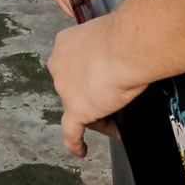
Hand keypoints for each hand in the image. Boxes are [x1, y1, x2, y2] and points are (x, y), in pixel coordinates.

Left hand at [48, 16, 145, 158]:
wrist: (126, 47)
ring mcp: (65, 89)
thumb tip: (120, 56)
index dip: (88, 73)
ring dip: (98, 114)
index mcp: (65, 44)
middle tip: (116, 96)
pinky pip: (71, 131)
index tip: (104, 76)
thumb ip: (106, 46)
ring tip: (120, 117)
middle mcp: (59, 66)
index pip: (73, 64)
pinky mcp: (76, 109)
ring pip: (79, 107)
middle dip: (93, 94)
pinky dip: (75, 142)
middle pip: (75, 88)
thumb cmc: (124, 35)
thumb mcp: (108, 34)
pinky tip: (81, 151)